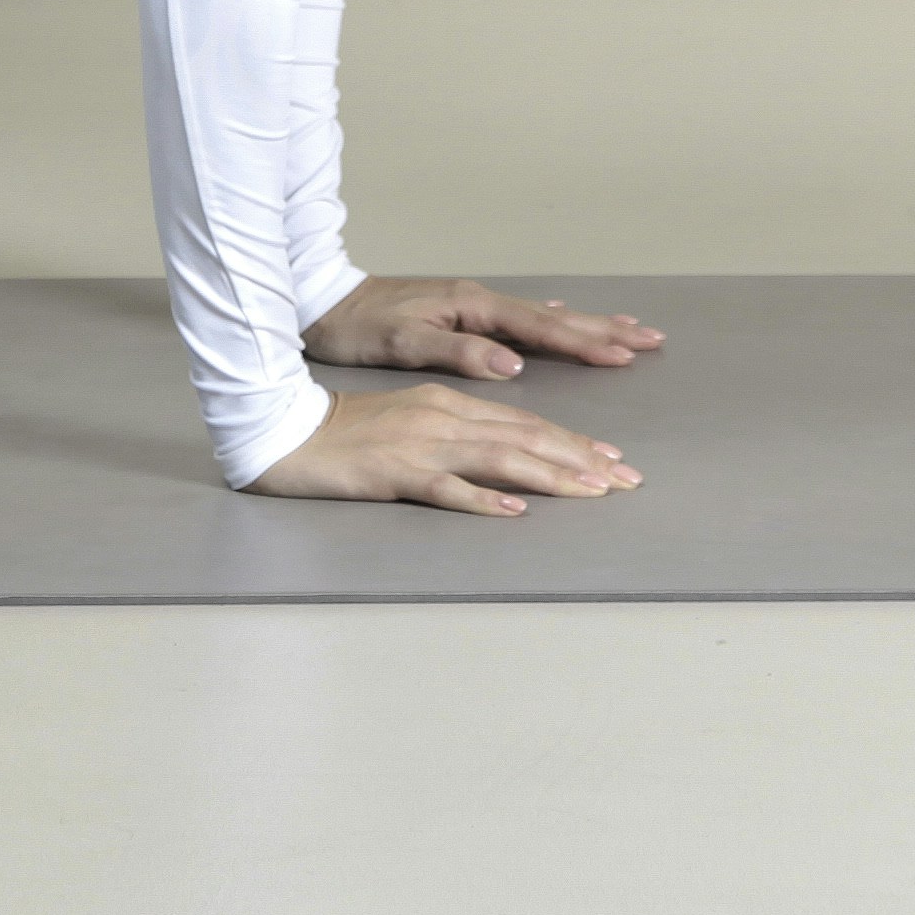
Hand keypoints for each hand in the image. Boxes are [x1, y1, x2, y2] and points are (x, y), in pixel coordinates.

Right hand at [249, 384, 642, 514]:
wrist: (288, 430)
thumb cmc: (349, 431)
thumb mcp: (413, 420)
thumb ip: (459, 432)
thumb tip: (506, 461)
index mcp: (449, 403)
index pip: (525, 423)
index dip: (572, 442)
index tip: (613, 461)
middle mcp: (444, 417)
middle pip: (525, 437)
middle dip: (580, 459)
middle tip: (626, 481)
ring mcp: (421, 444)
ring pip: (499, 458)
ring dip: (550, 475)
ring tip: (591, 491)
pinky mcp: (396, 472)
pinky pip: (447, 487)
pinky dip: (483, 499)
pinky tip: (514, 511)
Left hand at [299, 275, 664, 381]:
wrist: (322, 300)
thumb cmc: (358, 326)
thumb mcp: (404, 343)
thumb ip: (460, 352)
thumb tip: (514, 365)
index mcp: (472, 307)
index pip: (541, 329)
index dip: (585, 343)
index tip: (624, 353)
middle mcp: (479, 302)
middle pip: (554, 317)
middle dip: (603, 330)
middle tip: (650, 338)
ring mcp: (473, 306)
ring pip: (543, 317)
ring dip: (586, 326)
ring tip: (625, 332)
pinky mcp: (463, 314)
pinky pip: (524, 320)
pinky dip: (554, 324)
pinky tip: (563, 325)